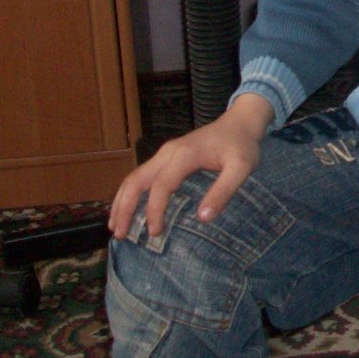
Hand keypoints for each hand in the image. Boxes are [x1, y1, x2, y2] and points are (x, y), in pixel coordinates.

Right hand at [108, 93, 273, 239]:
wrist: (240, 122)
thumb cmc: (242, 146)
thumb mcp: (242, 168)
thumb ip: (224, 191)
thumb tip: (203, 219)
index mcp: (185, 155)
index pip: (161, 185)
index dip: (154, 210)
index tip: (155, 233)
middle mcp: (168, 152)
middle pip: (136, 179)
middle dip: (124, 207)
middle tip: (119, 235)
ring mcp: (165, 153)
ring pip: (134, 177)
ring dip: (122, 201)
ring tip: (116, 227)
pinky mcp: (166, 157)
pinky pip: (141, 175)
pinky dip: (130, 193)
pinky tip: (128, 210)